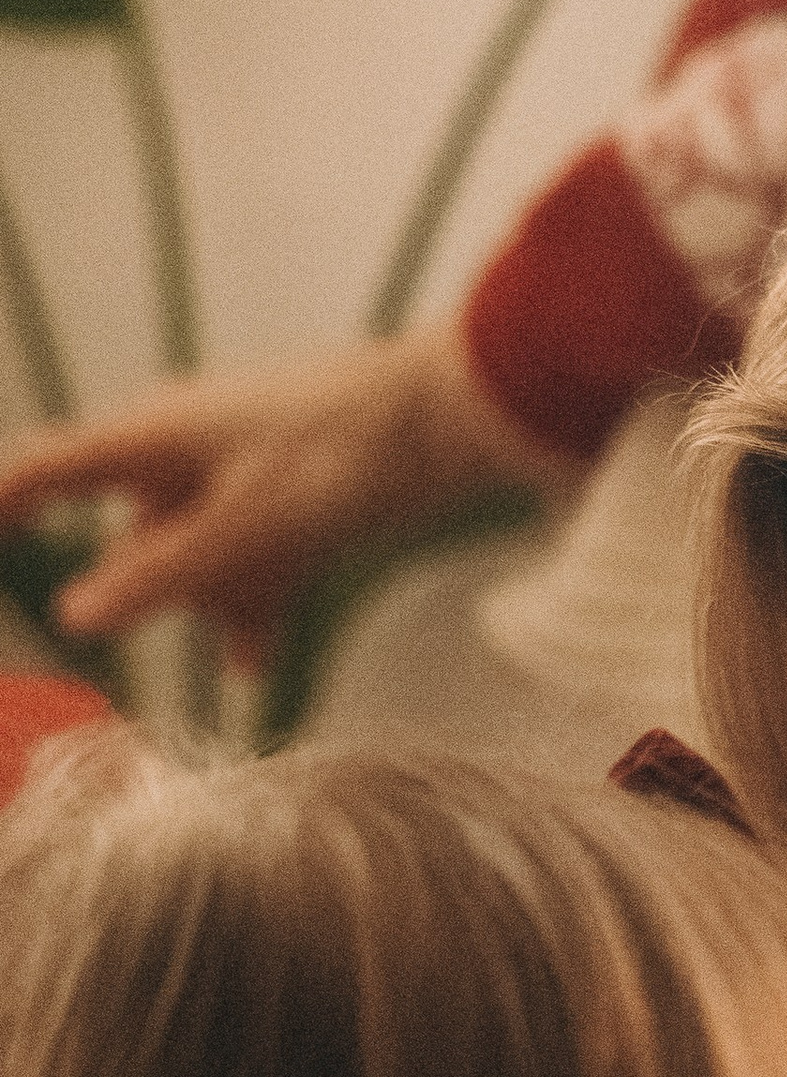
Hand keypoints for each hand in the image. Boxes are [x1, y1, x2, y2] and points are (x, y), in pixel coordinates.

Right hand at [0, 324, 569, 667]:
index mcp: (153, 438)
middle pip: (138, 533)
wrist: (453, 415)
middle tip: (206, 621)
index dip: (9, 504)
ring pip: (199, 550)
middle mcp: (185, 449)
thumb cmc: (344, 454)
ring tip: (249, 653)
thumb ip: (164, 576)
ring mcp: (240, 469)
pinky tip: (260, 661)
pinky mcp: (292, 491)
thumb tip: (79, 616)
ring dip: (215, 603)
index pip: (51, 469)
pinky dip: (253, 599)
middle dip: (156, 587)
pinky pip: (249, 554)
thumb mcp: (247, 530)